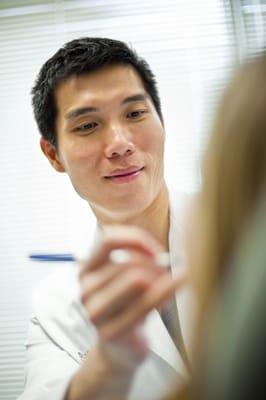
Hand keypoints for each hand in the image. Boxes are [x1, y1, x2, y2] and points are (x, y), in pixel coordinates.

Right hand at [79, 225, 185, 367]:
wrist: (121, 347)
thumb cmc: (126, 305)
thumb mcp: (124, 277)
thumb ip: (135, 258)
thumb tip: (161, 255)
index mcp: (86, 269)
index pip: (108, 240)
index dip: (136, 239)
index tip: (155, 249)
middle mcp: (85, 289)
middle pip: (128, 260)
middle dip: (154, 262)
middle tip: (166, 270)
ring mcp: (96, 312)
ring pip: (138, 279)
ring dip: (160, 276)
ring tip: (168, 282)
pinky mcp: (112, 331)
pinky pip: (147, 303)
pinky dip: (168, 288)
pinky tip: (181, 280)